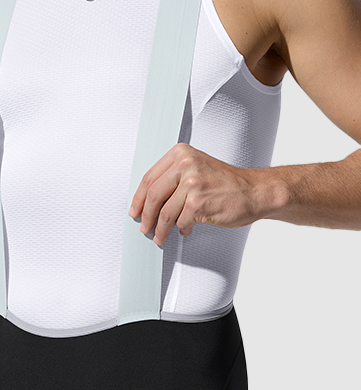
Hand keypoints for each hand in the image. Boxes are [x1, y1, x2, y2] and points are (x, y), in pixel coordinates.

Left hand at [129, 142, 265, 245]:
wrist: (254, 191)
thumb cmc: (226, 182)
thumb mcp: (197, 167)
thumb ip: (173, 177)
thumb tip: (148, 200)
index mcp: (181, 153)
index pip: (149, 178)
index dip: (139, 198)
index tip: (135, 210)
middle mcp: (185, 164)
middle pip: (153, 195)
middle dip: (146, 216)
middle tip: (144, 227)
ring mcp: (192, 184)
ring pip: (165, 212)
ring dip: (160, 229)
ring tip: (160, 236)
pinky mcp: (198, 203)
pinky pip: (180, 222)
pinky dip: (181, 229)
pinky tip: (186, 229)